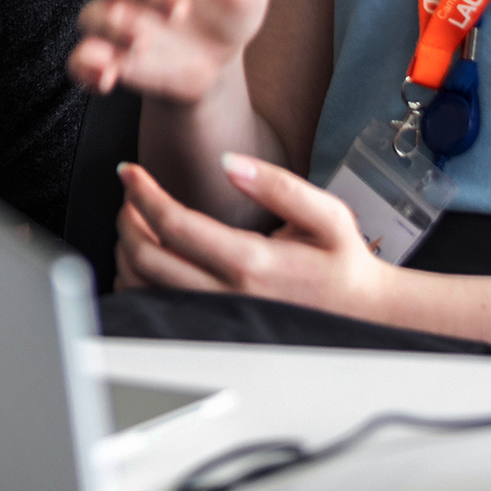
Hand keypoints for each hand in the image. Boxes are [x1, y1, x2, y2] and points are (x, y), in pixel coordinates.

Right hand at [68, 0, 270, 104]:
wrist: (216, 57)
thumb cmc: (226, 10)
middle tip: (180, 11)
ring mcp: (119, 17)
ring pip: (96, 13)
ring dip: (113, 27)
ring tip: (139, 43)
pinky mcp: (109, 53)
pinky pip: (83, 57)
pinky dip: (88, 66)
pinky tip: (107, 78)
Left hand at [112, 154, 395, 321]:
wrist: (363, 316)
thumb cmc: (344, 264)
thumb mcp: (326, 215)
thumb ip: (278, 185)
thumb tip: (230, 163)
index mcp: (251, 263)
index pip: (175, 225)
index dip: (143, 193)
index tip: (129, 170)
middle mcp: (227, 296)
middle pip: (148, 258)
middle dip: (127, 218)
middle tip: (130, 194)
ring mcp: (217, 317)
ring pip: (145, 288)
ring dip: (128, 250)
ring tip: (136, 220)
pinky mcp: (213, 328)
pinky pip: (158, 309)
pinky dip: (138, 281)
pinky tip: (147, 257)